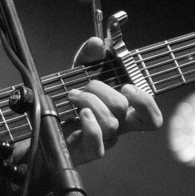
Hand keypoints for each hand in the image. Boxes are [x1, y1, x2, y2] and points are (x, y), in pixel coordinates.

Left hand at [61, 36, 162, 163]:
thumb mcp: (78, 77)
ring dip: (89, 102)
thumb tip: (97, 43)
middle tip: (83, 87)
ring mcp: (103, 142)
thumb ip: (88, 59)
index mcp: (122, 114)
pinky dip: (90, 125)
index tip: (127, 87)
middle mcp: (116, 129)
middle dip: (100, 90)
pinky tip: (81, 114)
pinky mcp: (86, 152)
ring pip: (110, 123)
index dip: (146, 103)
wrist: (43, 129)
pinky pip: (97, 144)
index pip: (151, 119)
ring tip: (73, 96)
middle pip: (123, 108)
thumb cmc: (68, 106)